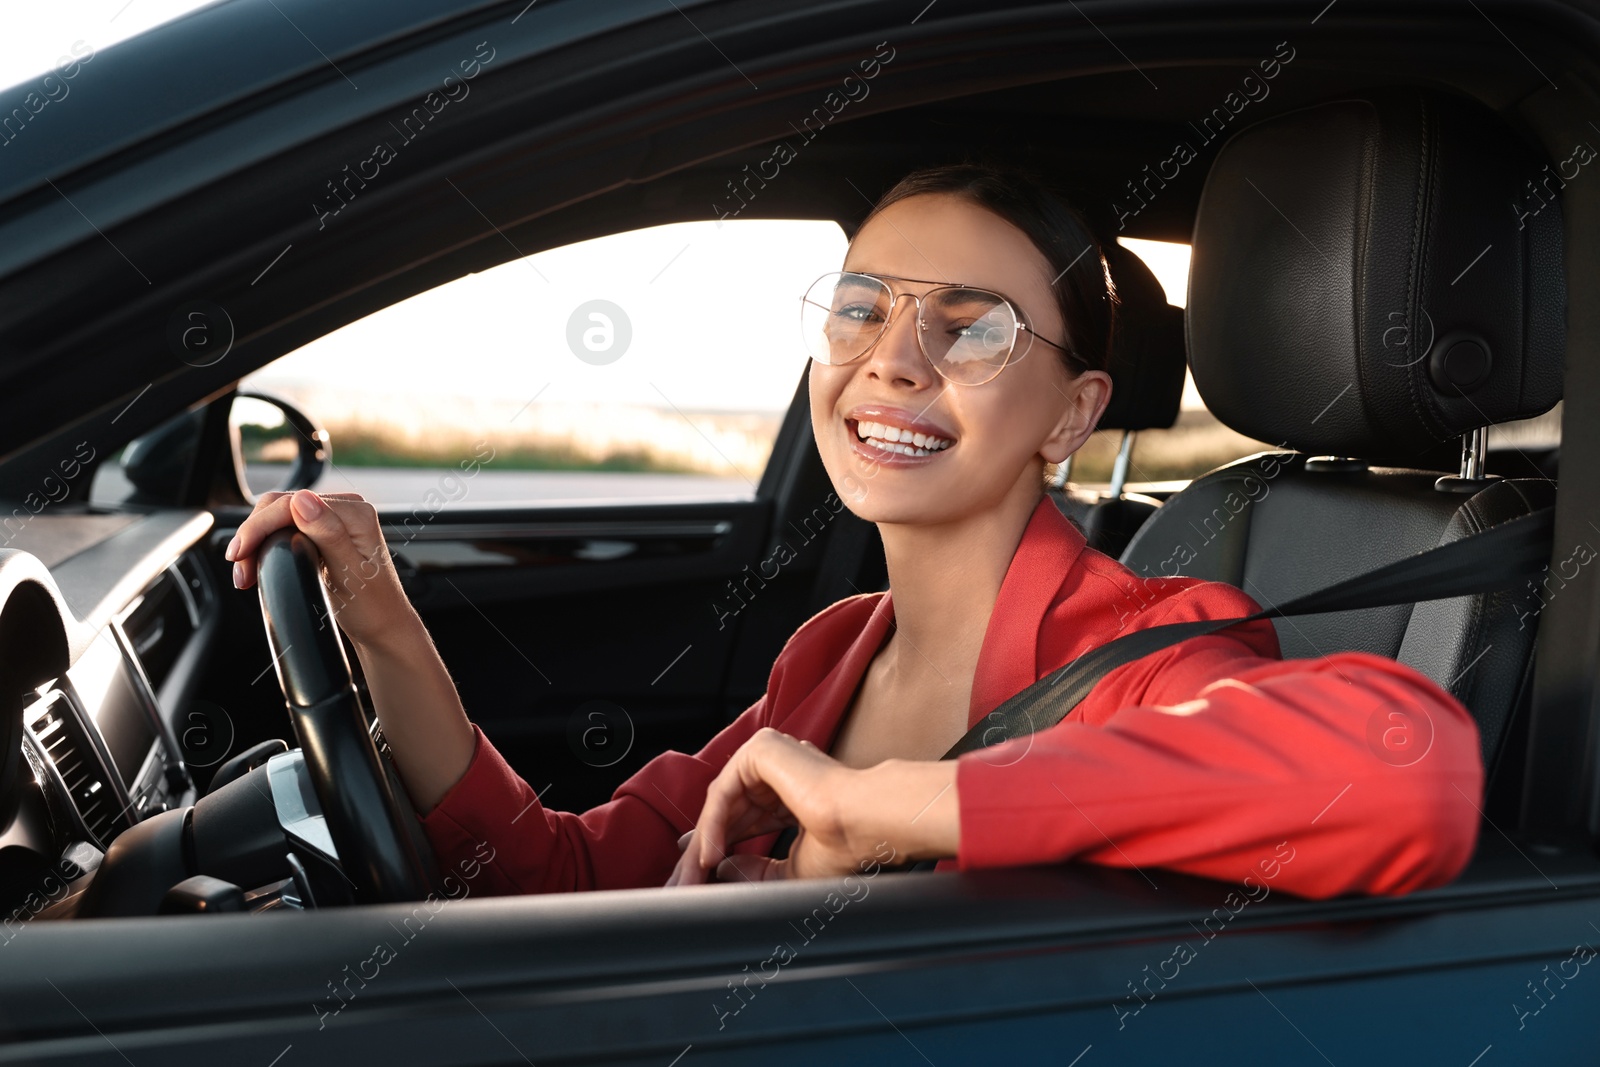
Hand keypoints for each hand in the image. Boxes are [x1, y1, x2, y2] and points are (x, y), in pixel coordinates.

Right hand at [224, 489, 412, 652]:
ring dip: (255, 541)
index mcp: (355, 513)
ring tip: (245, 572)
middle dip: (253, 534)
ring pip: (276, 516)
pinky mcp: (320, 531)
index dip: (260, 525)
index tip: (240, 553)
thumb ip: (329, 534)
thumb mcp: (349, 573)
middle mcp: (345, 509)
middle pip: (280, 505)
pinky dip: (265, 545)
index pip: (292, 504)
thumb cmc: (372, 606)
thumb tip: (302, 500)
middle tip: (239, 567)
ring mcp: (331, 519)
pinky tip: (255, 565)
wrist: (381, 626)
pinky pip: (283, 528)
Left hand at [665, 729, 865, 885]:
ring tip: (695, 876)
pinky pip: (725, 790)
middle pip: (729, 810)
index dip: (720, 842)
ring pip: (723, 802)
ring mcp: (772, 755)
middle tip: (685, 883)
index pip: (747, 815)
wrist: (865, 822)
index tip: (698, 870)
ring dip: (705, 842)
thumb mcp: (792, 869)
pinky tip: (711, 854)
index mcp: (795, 790)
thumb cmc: (846, 845)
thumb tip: (720, 866)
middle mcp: (782, 769)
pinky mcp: (761, 749)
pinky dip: (715, 824)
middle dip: (704, 849)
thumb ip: (756, 869)